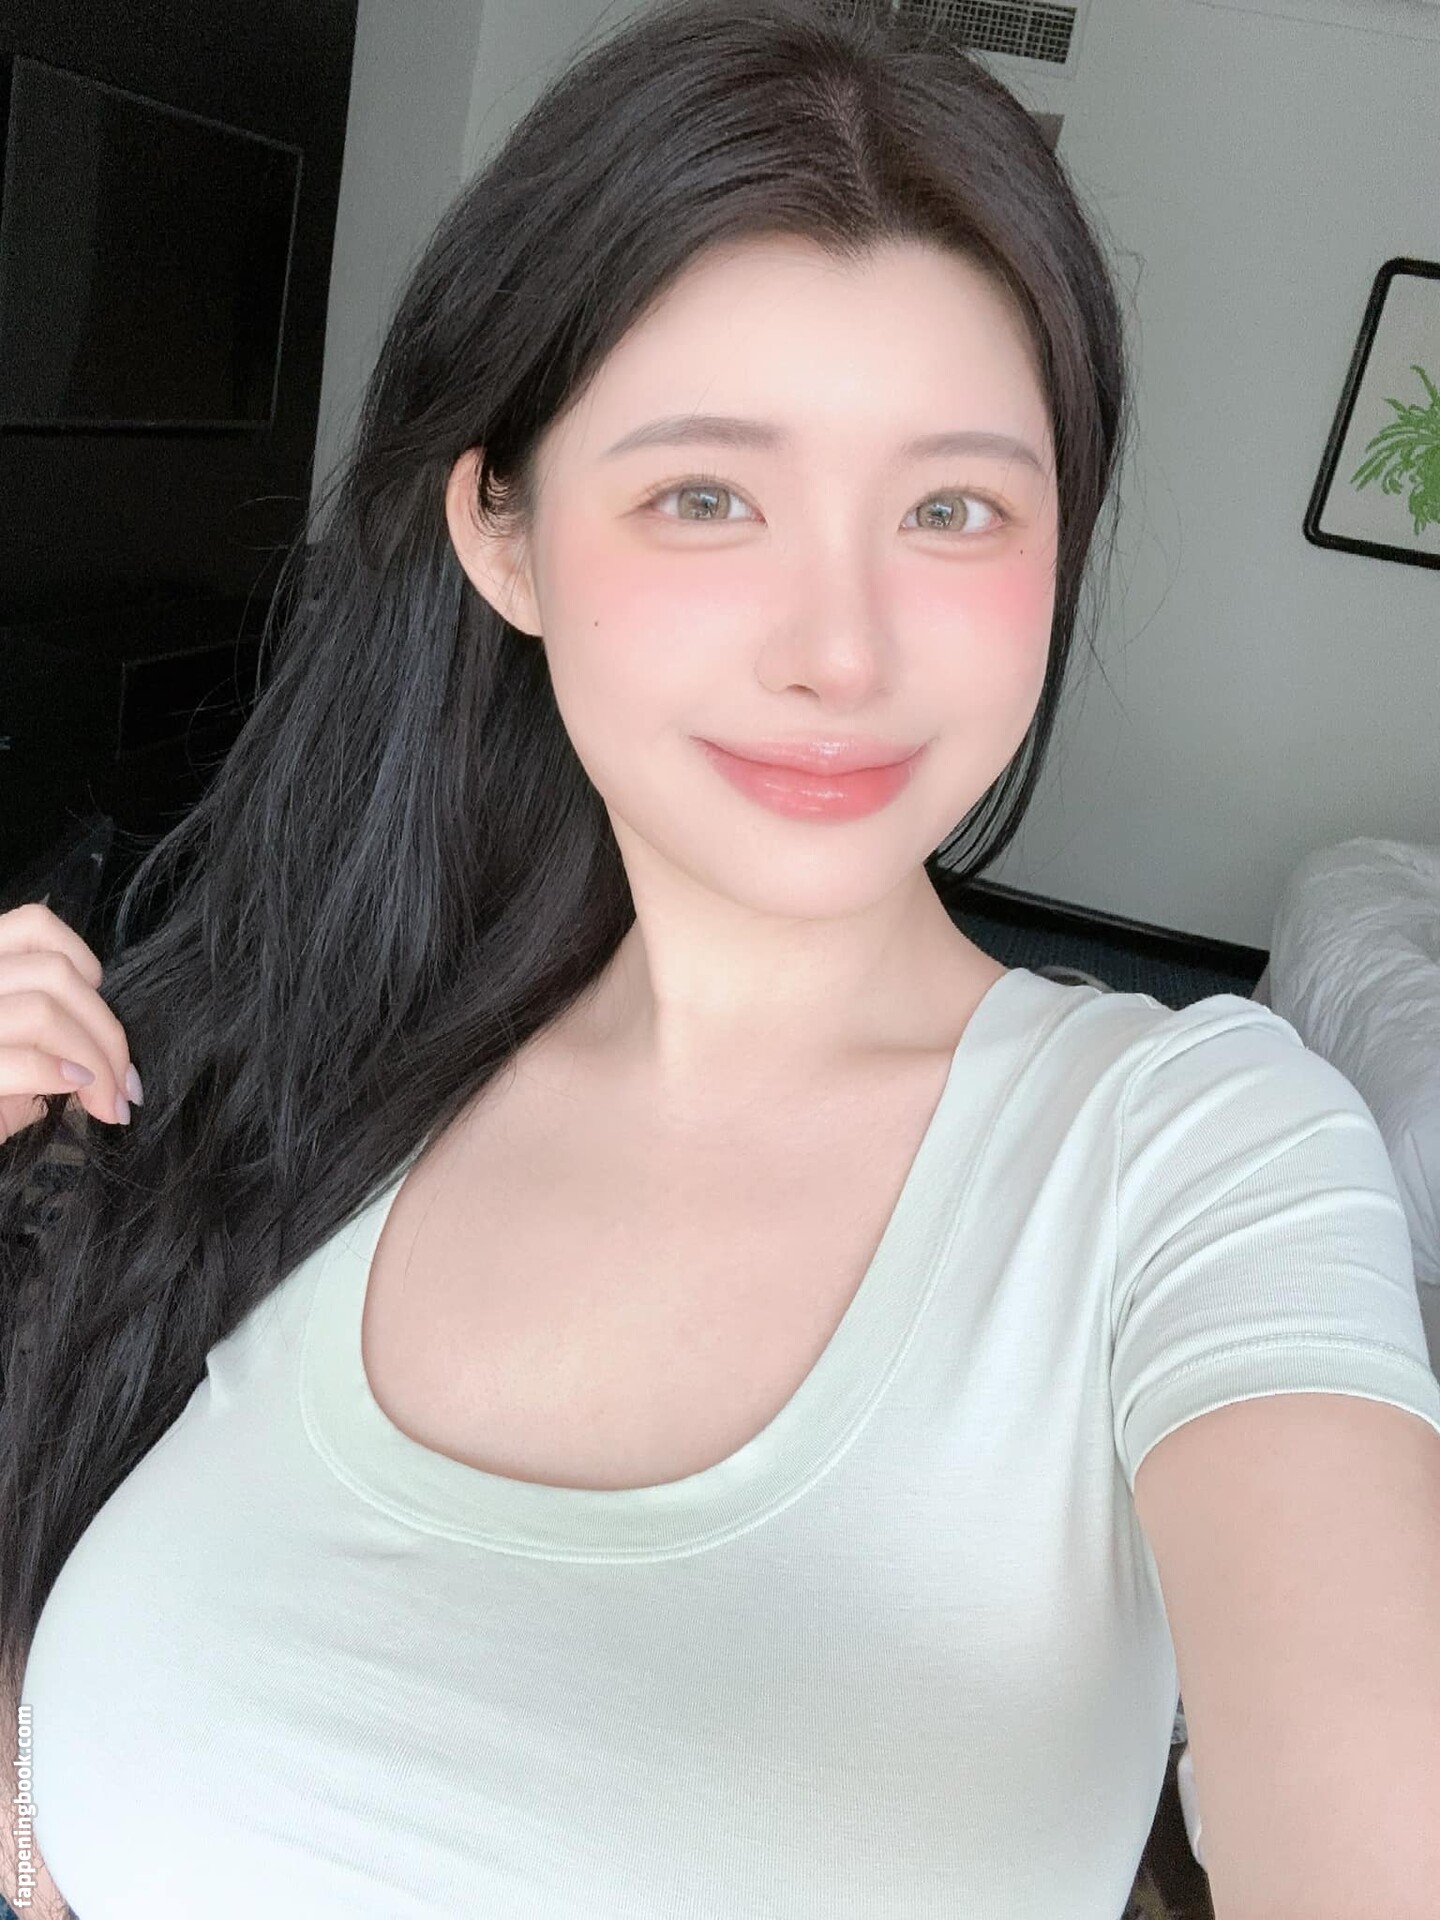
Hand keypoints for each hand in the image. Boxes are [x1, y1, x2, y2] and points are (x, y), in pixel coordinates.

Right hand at [0, 901, 141, 1144]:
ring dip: (97, 1061)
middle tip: (125, 1084)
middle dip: (108, 1032)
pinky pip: (24, 1058)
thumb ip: (53, 1032)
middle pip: (56, 974)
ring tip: (109, 1102)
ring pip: (47, 1010)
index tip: (101, 1007)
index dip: (83, 959)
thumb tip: (108, 1045)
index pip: (34, 924)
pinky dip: (62, 1076)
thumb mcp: (16, 1054)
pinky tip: (79, 1093)